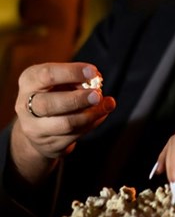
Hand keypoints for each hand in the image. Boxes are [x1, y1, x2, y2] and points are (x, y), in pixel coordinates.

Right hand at [11, 63, 115, 183]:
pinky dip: (92, 124)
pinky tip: (100, 115)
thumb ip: (78, 79)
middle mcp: (25, 105)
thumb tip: (97, 81)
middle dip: (77, 99)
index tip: (93, 72)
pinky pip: (75, 135)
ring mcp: (35, 128)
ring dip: (90, 114)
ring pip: (65, 124)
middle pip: (48, 104)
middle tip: (97, 95)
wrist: (40, 127)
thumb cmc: (56, 93)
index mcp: (29, 81)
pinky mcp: (49, 144)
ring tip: (107, 105)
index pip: (47, 75)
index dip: (71, 72)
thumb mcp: (62, 81)